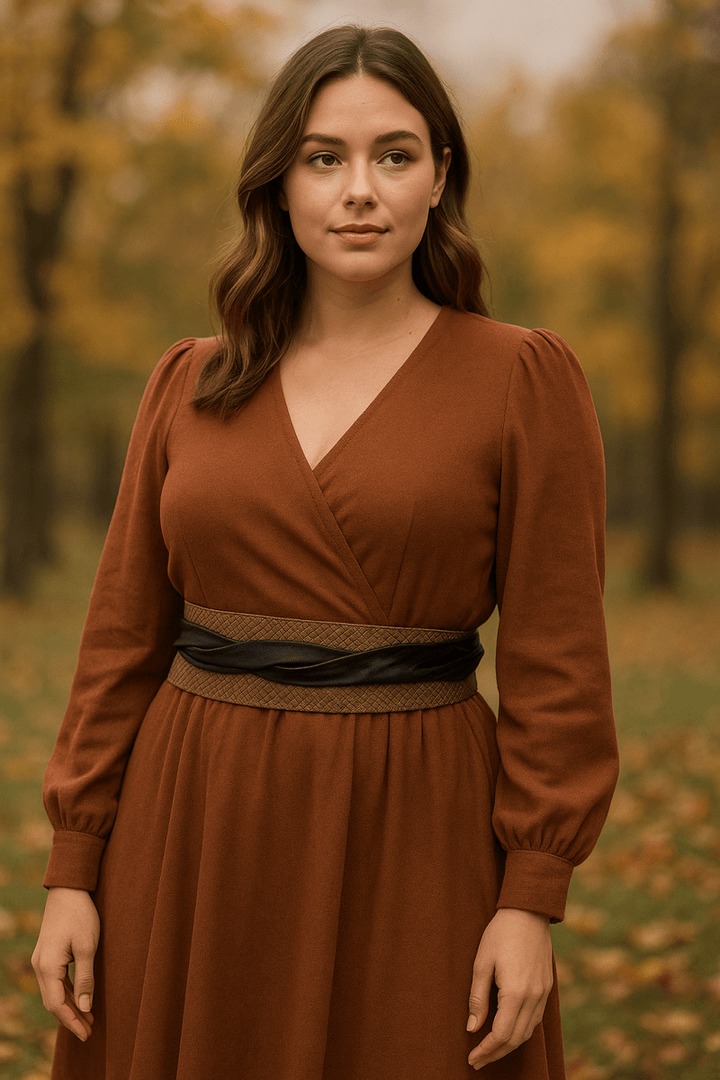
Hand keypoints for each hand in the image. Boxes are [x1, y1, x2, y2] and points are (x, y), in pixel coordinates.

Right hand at [32, 887, 99, 1041]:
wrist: (68, 890)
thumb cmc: (80, 915)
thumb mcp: (87, 947)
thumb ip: (85, 978)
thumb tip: (86, 1007)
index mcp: (48, 967)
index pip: (58, 1004)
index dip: (72, 1021)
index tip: (86, 1033)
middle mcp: (40, 967)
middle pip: (53, 1002)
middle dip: (71, 1018)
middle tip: (89, 1031)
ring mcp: (42, 961)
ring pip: (54, 993)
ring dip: (70, 1006)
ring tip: (88, 1019)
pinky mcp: (48, 955)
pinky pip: (56, 981)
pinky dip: (68, 993)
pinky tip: (80, 999)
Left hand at [466, 907, 552, 1069]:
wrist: (528, 912)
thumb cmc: (500, 934)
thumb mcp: (482, 962)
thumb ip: (477, 997)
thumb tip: (472, 1028)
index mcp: (516, 992)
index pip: (501, 1034)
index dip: (486, 1050)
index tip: (472, 1058)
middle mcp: (534, 997)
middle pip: (516, 1039)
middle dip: (496, 1053)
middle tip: (478, 1060)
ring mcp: (543, 993)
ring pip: (528, 1032)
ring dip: (509, 1045)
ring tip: (490, 1050)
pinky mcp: (547, 987)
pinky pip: (535, 1019)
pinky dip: (521, 1030)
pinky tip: (508, 1030)